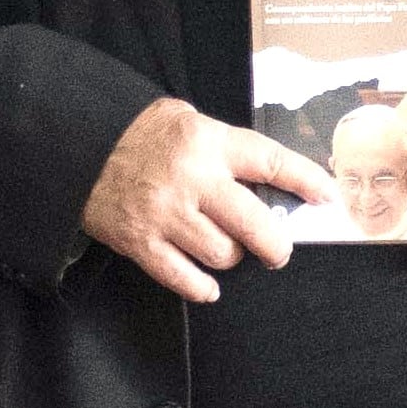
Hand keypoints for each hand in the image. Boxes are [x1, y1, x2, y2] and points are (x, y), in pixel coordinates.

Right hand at [82, 98, 325, 301]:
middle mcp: (192, 180)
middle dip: (276, 245)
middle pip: (255, 225)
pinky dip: (202, 286)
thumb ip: (225, 148)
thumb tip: (269, 181)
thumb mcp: (188, 121)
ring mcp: (166, 215)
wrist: (79, 144)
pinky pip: (184, 278)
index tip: (327, 197)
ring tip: (225, 247)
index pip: (271, 163)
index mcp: (208, 143)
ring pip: (223, 255)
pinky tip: (207, 283)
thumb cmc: (141, 133)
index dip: (306, 181)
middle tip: (278, 250)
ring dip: (232, 257)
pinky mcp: (141, 242)